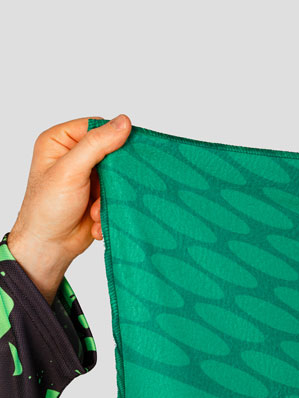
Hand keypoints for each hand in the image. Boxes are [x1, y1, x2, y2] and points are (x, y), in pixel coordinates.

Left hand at [7, 114, 131, 304]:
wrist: (49, 247)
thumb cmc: (47, 209)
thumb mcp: (70, 171)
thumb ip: (96, 145)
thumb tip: (123, 122)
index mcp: (60, 141)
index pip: (97, 128)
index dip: (113, 140)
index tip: (124, 156)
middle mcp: (74, 156)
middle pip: (111, 154)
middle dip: (113, 178)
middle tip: (109, 191)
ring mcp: (88, 177)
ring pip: (118, 179)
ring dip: (110, 199)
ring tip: (95, 212)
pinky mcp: (99, 196)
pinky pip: (117, 196)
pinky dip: (109, 210)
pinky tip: (95, 220)